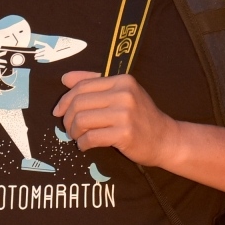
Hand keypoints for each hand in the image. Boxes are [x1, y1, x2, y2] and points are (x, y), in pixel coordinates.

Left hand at [54, 71, 179, 165]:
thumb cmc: (141, 117)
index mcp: (122, 81)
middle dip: (67, 118)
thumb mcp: (122, 94)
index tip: (58, 112)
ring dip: (74, 132)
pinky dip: (83, 144)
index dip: (65, 99)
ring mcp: (125, 114)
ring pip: (82, 120)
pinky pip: (91, 138)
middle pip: (79, 103)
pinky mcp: (124, 134)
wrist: (166, 139)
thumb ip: (95, 83)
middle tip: (69, 129)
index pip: (83, 86)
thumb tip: (65, 78)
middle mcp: (124, 94)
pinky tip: (85, 146)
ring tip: (78, 137)